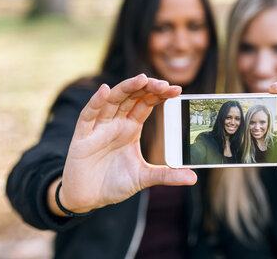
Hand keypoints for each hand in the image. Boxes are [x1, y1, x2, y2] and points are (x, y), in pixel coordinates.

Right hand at [51, 74, 196, 214]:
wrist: (87, 198)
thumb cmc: (113, 183)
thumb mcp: (143, 178)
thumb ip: (166, 175)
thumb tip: (194, 177)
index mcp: (131, 128)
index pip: (146, 104)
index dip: (159, 94)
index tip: (177, 89)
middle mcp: (115, 123)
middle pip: (131, 97)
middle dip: (147, 88)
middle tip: (164, 83)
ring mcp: (99, 127)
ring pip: (112, 100)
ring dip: (126, 88)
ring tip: (141, 79)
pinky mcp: (82, 137)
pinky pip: (88, 115)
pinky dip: (96, 102)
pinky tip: (105, 91)